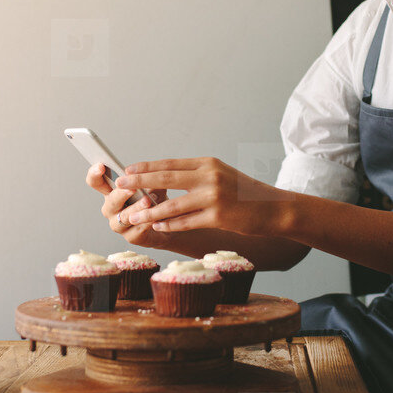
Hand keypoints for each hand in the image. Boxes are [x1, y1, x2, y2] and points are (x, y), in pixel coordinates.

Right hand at [84, 164, 168, 248]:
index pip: (96, 182)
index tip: (101, 166)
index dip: (94, 174)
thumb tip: (150, 176)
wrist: (166, 225)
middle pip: (110, 201)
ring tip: (147, 202)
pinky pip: (137, 230)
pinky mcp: (131, 237)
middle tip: (132, 188)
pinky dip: (146, 223)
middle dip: (121, 194)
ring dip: (135, 208)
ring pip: (123, 217)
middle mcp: (111, 209)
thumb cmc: (155, 202)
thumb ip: (149, 180)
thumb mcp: (153, 186)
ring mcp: (119, 225)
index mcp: (112, 193)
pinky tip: (154, 218)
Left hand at [113, 157, 291, 235]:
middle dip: (139, 183)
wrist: (274, 208)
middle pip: (167, 178)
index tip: (127, 170)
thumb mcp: (221, 176)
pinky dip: (169, 225)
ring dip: (149, 212)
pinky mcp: (218, 216)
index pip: (171, 164)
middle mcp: (209, 176)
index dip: (147, 167)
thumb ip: (197, 177)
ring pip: (172, 204)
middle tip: (119, 186)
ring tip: (131, 217)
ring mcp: (214, 196)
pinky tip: (157, 228)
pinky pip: (187, 222)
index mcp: (208, 164)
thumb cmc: (245, 194)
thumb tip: (167, 179)